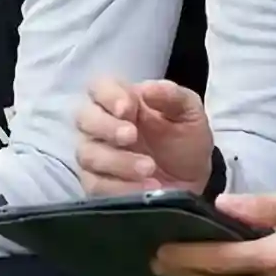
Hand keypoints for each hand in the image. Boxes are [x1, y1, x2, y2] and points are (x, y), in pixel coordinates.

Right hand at [77, 77, 214, 194]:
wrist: (192, 182)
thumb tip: (148, 89)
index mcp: (121, 101)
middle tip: (133, 137)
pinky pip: (95, 185)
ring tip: (150, 168)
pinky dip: (120, 187)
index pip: (98, 88)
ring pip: (88, 154)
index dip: (108, 95)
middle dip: (106, 127)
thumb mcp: (190, 114)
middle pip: (84, 119)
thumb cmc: (185, 142)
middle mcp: (101, 126)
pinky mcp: (96, 184)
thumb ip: (172, 96)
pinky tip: (145, 187)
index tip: (128, 109)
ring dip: (118, 161)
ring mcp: (95, 156)